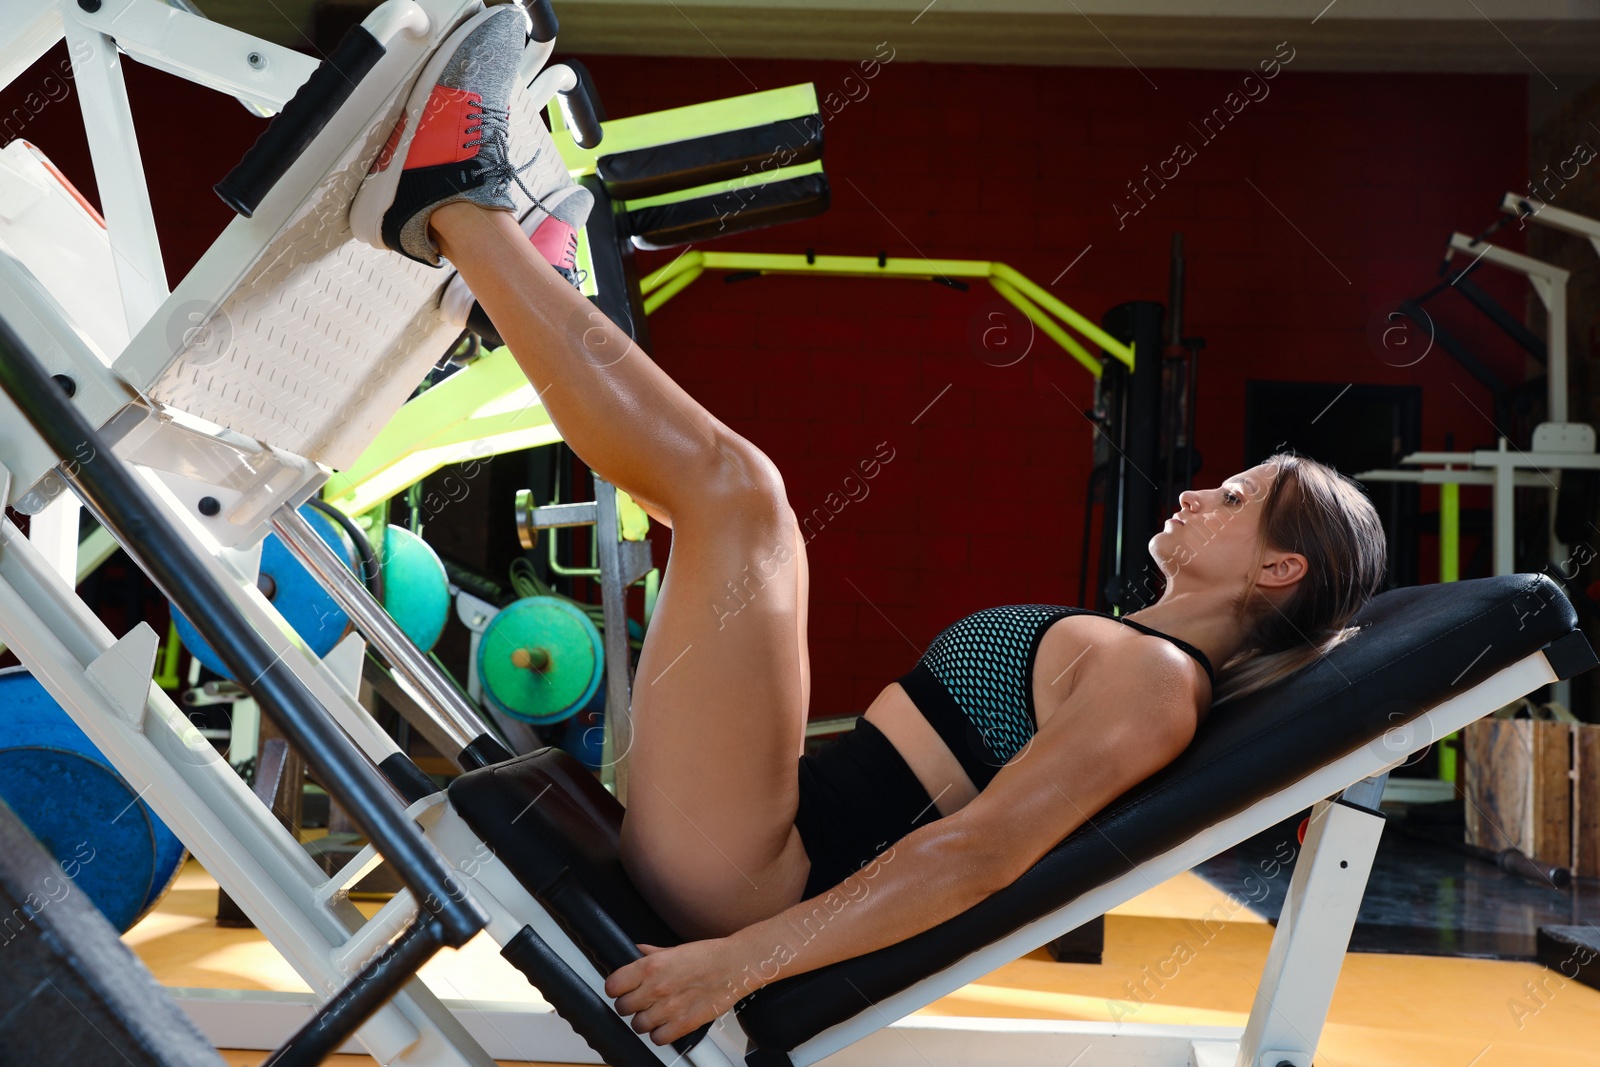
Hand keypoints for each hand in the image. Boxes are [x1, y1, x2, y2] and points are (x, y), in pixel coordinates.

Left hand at [604, 939, 744, 1045]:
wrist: (735, 966)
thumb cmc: (709, 956)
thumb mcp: (674, 949)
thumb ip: (650, 953)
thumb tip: (635, 951)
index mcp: (650, 966)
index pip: (612, 986)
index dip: (616, 988)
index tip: (622, 988)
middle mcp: (656, 988)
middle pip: (622, 1008)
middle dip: (630, 1005)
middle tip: (641, 1001)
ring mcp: (668, 1009)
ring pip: (638, 1026)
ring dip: (645, 1020)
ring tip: (656, 1012)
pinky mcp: (683, 1025)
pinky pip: (657, 1039)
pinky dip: (660, 1033)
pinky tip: (667, 1023)